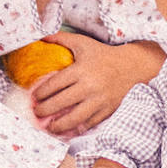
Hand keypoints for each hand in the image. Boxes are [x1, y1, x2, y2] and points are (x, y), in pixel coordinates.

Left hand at [33, 34, 164, 134]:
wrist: (133, 66)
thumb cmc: (104, 55)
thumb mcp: (84, 43)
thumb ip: (61, 38)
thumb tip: (41, 37)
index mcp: (81, 69)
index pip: (54, 84)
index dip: (40, 93)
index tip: (34, 97)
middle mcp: (89, 86)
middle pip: (60, 103)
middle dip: (44, 110)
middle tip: (37, 112)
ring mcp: (99, 100)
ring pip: (73, 118)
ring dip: (57, 125)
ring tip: (49, 126)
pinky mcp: (107, 110)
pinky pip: (88, 124)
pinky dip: (76, 129)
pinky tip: (67, 130)